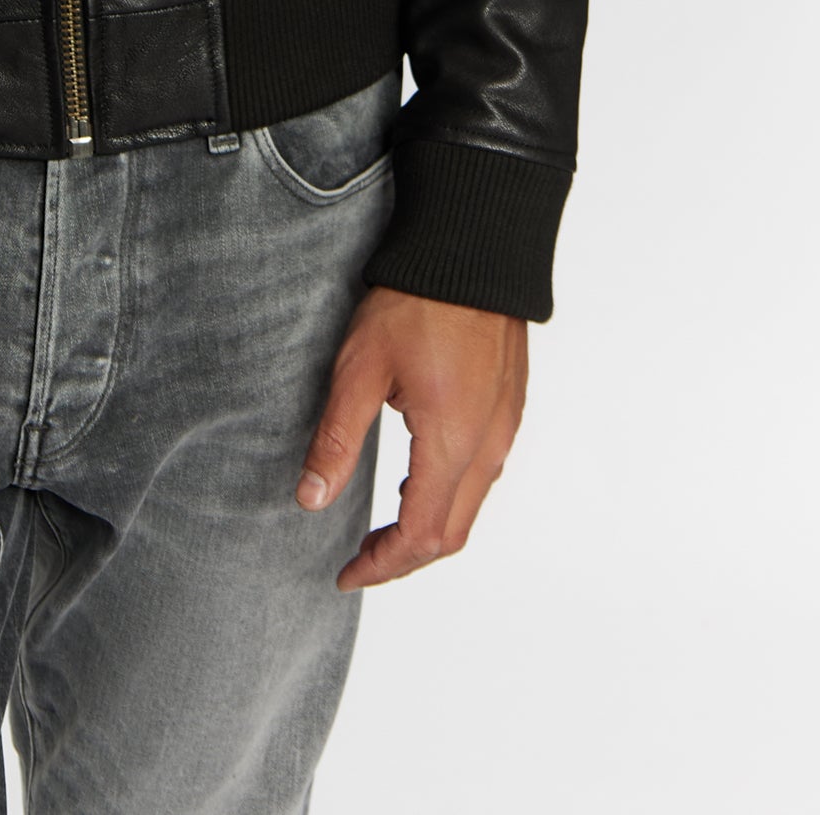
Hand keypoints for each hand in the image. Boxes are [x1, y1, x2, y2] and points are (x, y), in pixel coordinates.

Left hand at [297, 284, 526, 587]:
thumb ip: (336, 439)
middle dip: (404, 558)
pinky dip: (448, 495)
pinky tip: (416, 478)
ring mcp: (505, 426)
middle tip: (360, 559)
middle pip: (451, 534)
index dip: (381, 565)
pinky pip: (484, 474)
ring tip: (381, 525)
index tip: (346, 573)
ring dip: (427, 527)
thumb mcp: (360, 369)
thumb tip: (310, 499)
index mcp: (452, 443)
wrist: (473, 247)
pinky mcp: (509, 406)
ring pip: (471, 506)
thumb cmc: (417, 300)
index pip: (419, 536)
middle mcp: (488, 445)